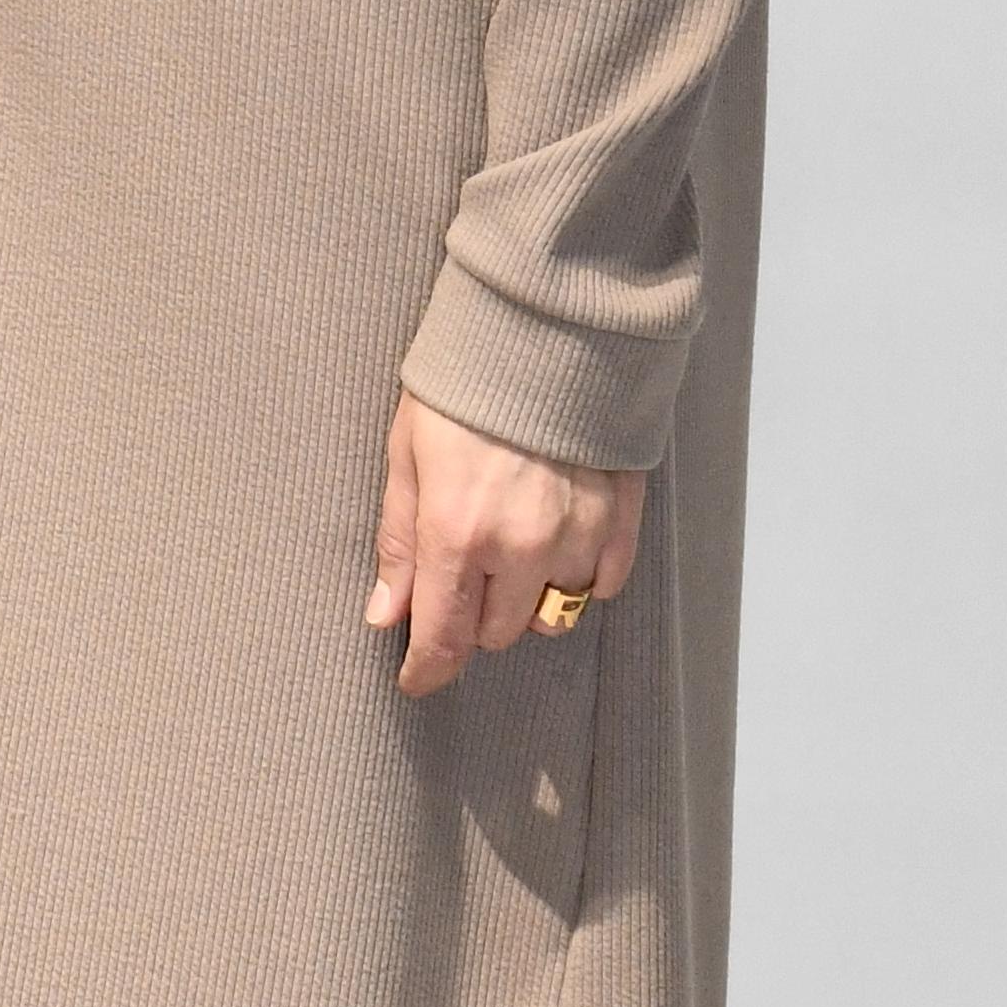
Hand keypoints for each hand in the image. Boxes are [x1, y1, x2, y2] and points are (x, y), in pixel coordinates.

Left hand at [366, 392, 645, 699]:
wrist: (545, 326)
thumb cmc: (465, 385)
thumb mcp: (408, 455)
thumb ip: (398, 542)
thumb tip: (386, 615)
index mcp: (457, 533)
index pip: (443, 637)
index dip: (427, 669)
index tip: (418, 679)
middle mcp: (520, 548)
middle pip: (498, 633)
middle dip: (474, 618)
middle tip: (464, 578)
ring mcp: (577, 535)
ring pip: (553, 614)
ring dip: (529, 600)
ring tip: (514, 555)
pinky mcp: (620, 516)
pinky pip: (604, 585)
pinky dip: (581, 579)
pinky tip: (562, 549)